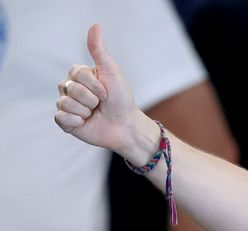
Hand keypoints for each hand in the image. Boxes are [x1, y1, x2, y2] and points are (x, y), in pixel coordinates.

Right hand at [54, 24, 136, 152]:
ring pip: (65, 103)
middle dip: (91, 98)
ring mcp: (66, 105)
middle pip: (70, 88)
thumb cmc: (121, 98)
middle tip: (101, 104)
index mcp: (79, 75)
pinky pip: (61, 118)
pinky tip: (85, 122)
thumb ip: (99, 51)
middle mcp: (69, 88)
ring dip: (85, 110)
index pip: (77, 73)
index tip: (107, 92)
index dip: (95, 85)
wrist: (125, 126)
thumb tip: (95, 25)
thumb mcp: (112, 71)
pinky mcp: (65, 122)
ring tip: (94, 113)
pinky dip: (76, 122)